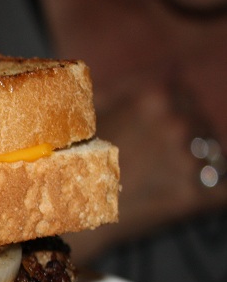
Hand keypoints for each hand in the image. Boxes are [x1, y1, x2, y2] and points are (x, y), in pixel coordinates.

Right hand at [67, 73, 226, 263]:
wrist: (71, 212)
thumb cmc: (77, 161)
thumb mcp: (92, 112)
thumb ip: (122, 88)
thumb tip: (150, 69)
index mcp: (156, 96)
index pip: (187, 97)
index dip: (175, 113)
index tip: (158, 132)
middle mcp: (178, 123)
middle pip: (202, 124)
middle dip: (188, 139)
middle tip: (159, 160)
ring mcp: (189, 160)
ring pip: (215, 156)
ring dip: (200, 165)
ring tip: (166, 179)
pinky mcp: (196, 195)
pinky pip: (224, 191)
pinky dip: (215, 193)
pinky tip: (194, 195)